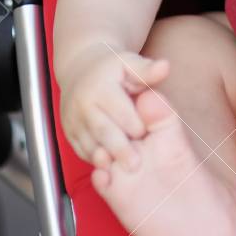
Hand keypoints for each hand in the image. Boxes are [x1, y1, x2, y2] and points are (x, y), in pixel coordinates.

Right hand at [58, 44, 168, 170]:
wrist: (79, 69)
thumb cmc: (113, 68)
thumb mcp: (130, 63)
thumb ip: (147, 70)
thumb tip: (166, 67)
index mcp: (100, 87)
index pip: (119, 110)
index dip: (134, 123)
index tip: (147, 134)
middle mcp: (83, 104)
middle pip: (102, 130)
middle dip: (119, 149)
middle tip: (135, 165)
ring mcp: (73, 120)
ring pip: (89, 143)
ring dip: (105, 159)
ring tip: (122, 173)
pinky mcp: (69, 133)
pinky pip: (81, 150)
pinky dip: (94, 160)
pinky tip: (108, 169)